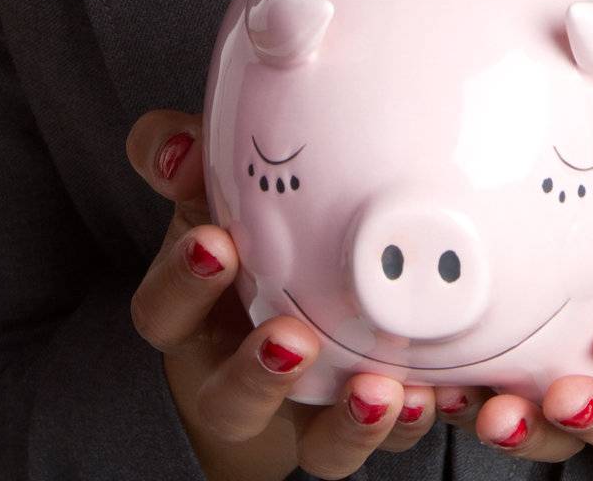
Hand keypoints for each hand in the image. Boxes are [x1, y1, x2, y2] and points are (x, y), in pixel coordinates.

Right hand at [126, 109, 485, 480]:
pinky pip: (382, 438)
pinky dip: (405, 426)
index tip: (215, 243)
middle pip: (228, 400)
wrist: (284, 298)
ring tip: (376, 388)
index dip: (183, 284)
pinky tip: (429, 395)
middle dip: (257, 374)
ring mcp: (301, 410)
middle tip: (292, 337)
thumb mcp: (209, 187)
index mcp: (194, 312)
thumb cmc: (242, 228)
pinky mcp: (357, 422)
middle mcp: (238, 373)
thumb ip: (182, 156)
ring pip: (310, 444)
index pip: (164, 312)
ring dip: (342, 424)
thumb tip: (181, 148)